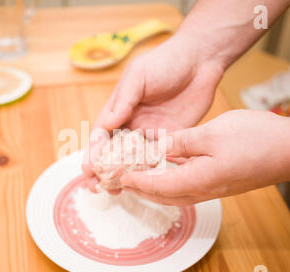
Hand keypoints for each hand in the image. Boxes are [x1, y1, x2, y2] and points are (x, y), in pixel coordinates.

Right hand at [82, 33, 224, 182]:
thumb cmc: (165, 62)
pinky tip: (142, 184)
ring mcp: (150, 133)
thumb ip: (124, 99)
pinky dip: (147, 172)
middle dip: (103, 170)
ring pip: (132, 160)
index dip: (93, 153)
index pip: (101, 135)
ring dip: (122, 175)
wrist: (200, 62)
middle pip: (113, 152)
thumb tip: (107, 123)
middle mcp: (131, 124)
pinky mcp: (170, 139)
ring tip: (114, 191)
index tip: (88, 170)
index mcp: (119, 109)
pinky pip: (156, 159)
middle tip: (96, 187)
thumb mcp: (139, 75)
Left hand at [120, 110, 289, 205]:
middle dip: (140, 189)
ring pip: (174, 192)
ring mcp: (212, 188)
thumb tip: (159, 147)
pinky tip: (166, 167)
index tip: (118, 177)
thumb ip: (181, 142)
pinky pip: (187, 185)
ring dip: (153, 186)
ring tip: (137, 177)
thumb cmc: (256, 140)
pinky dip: (170, 179)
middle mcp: (202, 190)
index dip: (135, 181)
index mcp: (195, 180)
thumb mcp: (211, 134)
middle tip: (122, 181)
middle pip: (162, 194)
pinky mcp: (220, 182)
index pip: (155, 186)